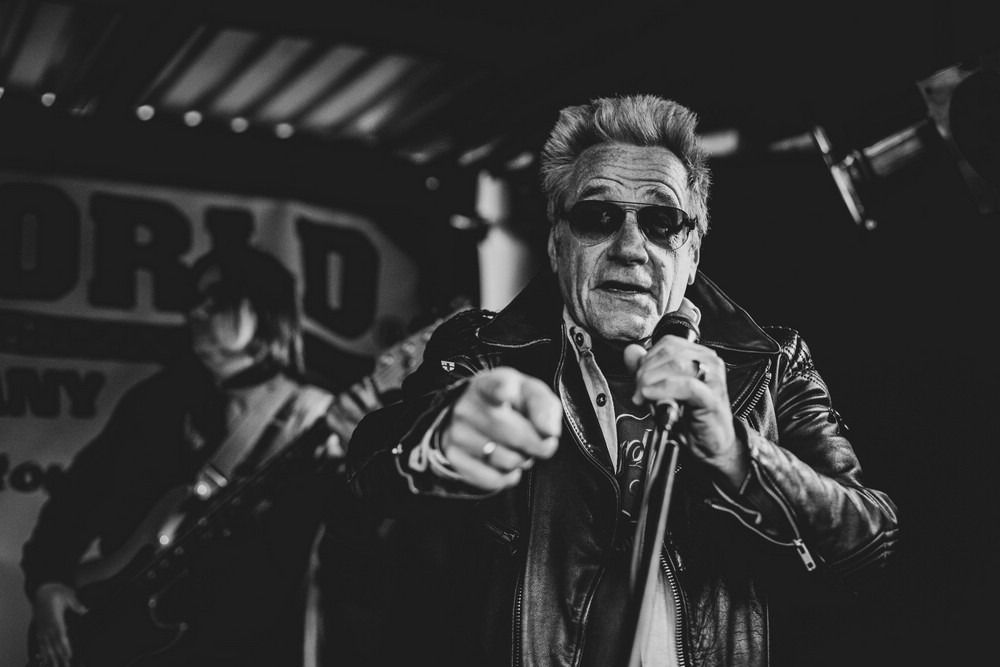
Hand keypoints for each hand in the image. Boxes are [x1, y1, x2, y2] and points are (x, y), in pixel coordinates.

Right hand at [32, 582, 86, 666]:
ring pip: (46, 646)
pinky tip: (45, 659)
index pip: (60, 636)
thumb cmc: (58, 592)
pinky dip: (43, 652)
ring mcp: (42, 628)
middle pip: (53, 644)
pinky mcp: (39, 629)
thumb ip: (76, 605)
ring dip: (51, 657)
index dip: (64, 646)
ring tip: (56, 666)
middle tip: (66, 665)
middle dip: (59, 656)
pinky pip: (40, 643)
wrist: (43, 589)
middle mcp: (47, 626)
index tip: (69, 655)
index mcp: (55, 618)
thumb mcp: (69, 595)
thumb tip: (85, 611)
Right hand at [440, 367, 561, 490]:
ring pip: (508, 461)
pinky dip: (509, 476)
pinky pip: (494, 480)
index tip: (506, 394)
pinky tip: (506, 463)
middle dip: (537, 445)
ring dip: (522, 460)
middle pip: (515, 435)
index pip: (494, 387)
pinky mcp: (455, 458)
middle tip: (539, 442)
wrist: (469, 414)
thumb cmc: (506, 403)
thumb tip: (549, 433)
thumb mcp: (527, 393)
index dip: (502, 390)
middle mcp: (467, 407)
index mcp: (487, 385)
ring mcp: (458, 434)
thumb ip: (545, 406)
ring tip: (517, 449)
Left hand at [624, 303, 746, 487]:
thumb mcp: (660, 388)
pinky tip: (651, 397)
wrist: (708, 445)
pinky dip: (663, 390)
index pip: (667, 343)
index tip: (638, 380)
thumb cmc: (688, 416)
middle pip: (669, 353)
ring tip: (645, 398)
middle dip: (646, 371)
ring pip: (675, 365)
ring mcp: (713, 378)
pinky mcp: (712, 397)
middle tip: (639, 392)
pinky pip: (685, 386)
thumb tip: (631, 352)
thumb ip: (645, 369)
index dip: (647, 359)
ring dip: (651, 381)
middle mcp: (709, 362)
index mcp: (699, 355)